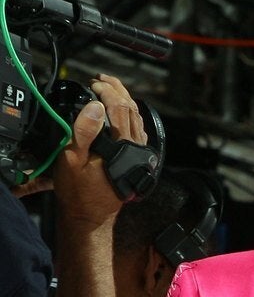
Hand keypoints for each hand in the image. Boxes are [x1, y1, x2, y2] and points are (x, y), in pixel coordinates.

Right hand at [53, 73, 145, 226]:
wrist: (90, 217)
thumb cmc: (79, 192)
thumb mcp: (72, 159)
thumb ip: (84, 131)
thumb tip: (95, 107)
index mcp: (121, 148)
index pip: (119, 109)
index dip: (107, 91)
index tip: (93, 84)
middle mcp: (135, 151)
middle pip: (132, 111)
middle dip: (118, 90)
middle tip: (102, 80)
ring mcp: (138, 157)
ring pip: (138, 120)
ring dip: (125, 101)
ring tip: (111, 89)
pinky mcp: (136, 162)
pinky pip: (138, 132)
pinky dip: (130, 116)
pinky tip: (121, 111)